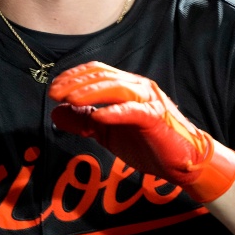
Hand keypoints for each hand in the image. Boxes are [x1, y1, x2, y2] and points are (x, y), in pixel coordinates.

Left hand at [49, 61, 234, 202]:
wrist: (182, 162)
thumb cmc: (147, 144)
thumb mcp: (106, 133)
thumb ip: (82, 122)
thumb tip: (55, 113)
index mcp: (127, 86)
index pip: (96, 72)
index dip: (73, 77)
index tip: (53, 89)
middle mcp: (138, 88)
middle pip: (103, 76)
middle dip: (76, 83)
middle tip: (54, 93)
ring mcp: (149, 101)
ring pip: (116, 88)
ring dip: (91, 92)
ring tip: (71, 100)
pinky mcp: (157, 119)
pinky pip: (134, 111)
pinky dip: (115, 112)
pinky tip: (98, 117)